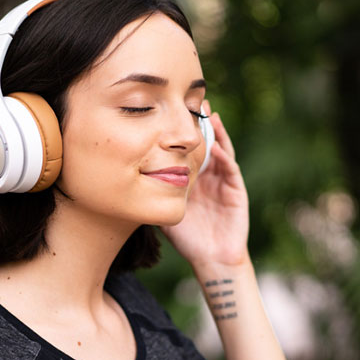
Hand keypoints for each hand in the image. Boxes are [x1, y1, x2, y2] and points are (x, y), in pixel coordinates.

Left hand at [159, 100, 249, 267]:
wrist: (211, 259)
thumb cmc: (187, 239)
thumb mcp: (165, 210)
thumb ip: (151, 193)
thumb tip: (124, 180)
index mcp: (193, 177)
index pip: (187, 148)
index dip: (181, 130)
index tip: (170, 111)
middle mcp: (209, 174)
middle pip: (205, 142)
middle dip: (199, 122)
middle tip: (191, 100)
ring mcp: (224, 180)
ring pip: (221, 149)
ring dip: (215, 132)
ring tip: (207, 112)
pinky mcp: (236, 190)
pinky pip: (230, 169)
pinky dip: (224, 155)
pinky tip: (215, 145)